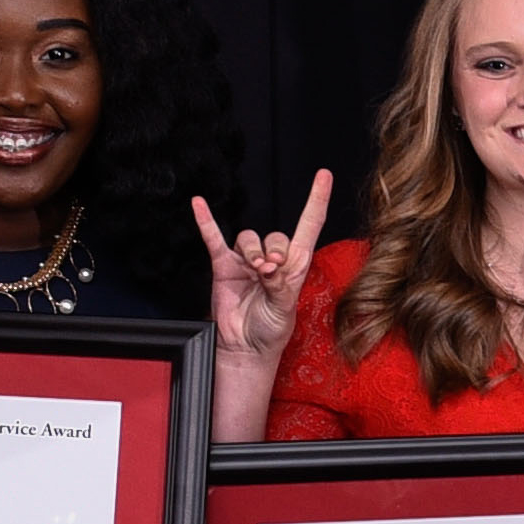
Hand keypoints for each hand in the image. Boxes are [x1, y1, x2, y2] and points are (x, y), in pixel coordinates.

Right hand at [194, 170, 333, 402]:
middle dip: (274, 250)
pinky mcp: (224, 267)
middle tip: (271, 271)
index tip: (324, 176)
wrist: (245, 348)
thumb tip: (270, 268)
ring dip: (252, 251)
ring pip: (249, 238)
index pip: (309, 225)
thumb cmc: (270, 331)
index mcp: (295, 266)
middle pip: (274, 235)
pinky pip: (214, 238)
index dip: (316, 201)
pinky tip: (199, 204)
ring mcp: (246, 262)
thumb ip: (279, 287)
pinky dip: (207, 222)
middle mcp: (272, 259)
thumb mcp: (283, 310)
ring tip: (256, 271)